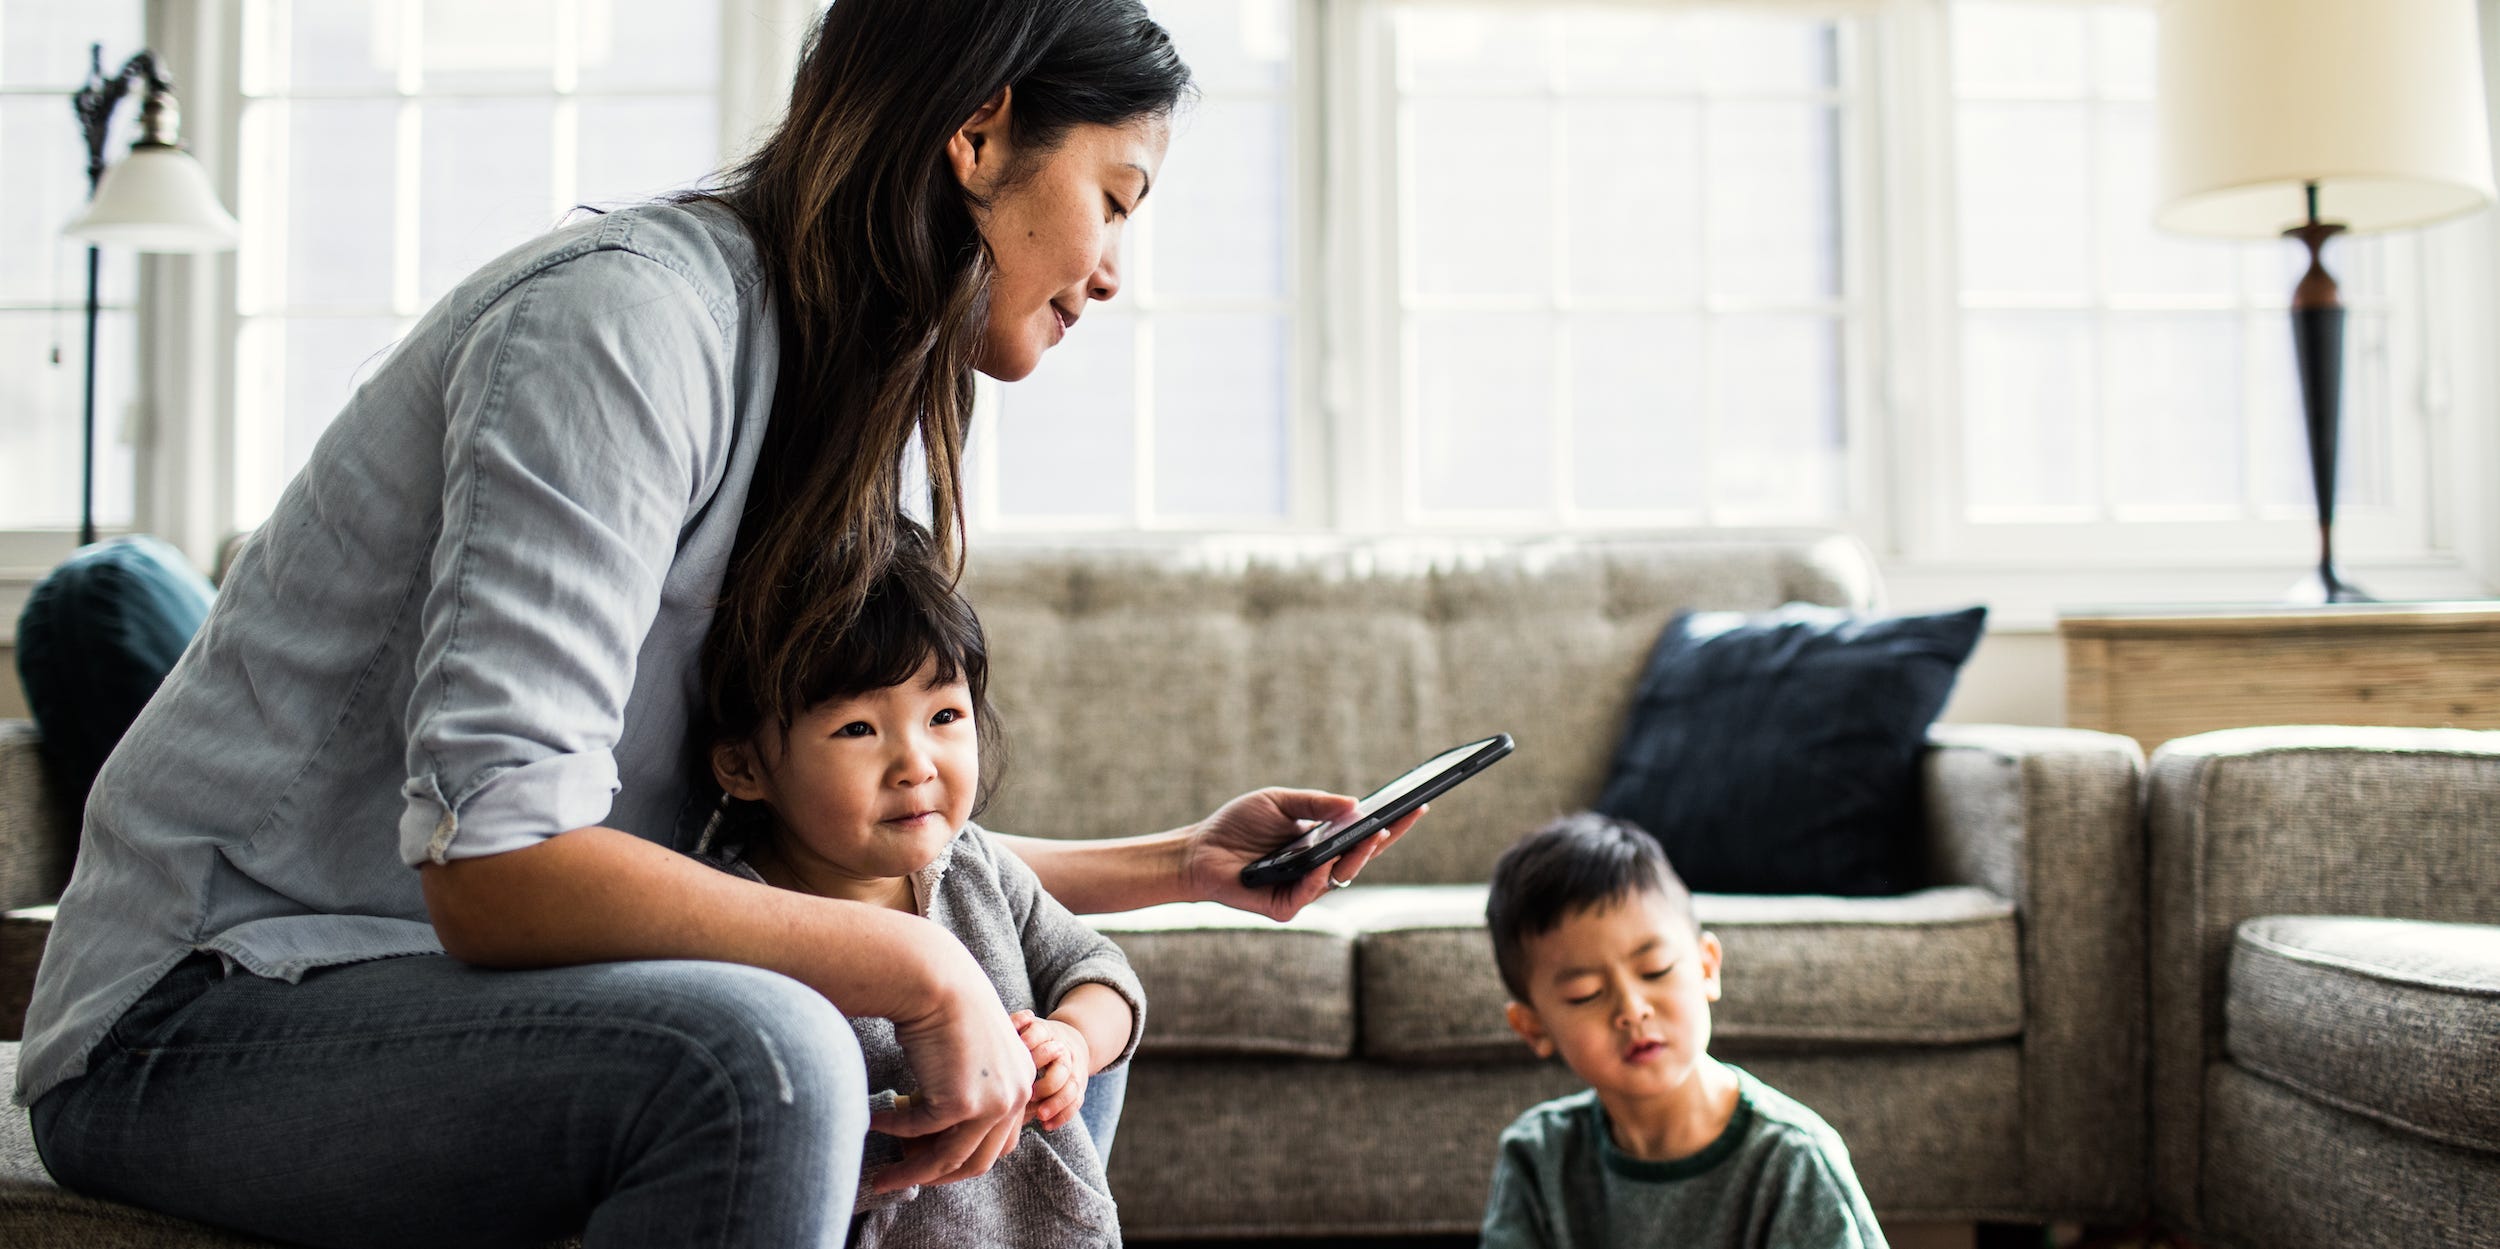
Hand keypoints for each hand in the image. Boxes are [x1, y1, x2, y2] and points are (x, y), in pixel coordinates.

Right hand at [868, 940, 1035, 1190]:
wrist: (937, 978)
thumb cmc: (947, 1002)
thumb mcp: (971, 1047)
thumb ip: (967, 1082)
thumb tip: (934, 1119)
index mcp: (1022, 1080)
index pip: (999, 1141)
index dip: (964, 1156)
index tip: (932, 1161)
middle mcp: (1016, 1095)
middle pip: (978, 1160)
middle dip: (940, 1176)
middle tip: (907, 1179)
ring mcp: (992, 1103)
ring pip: (948, 1159)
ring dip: (912, 1172)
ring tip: (881, 1178)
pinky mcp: (961, 1104)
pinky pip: (918, 1130)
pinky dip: (892, 1130)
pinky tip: (871, 1122)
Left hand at [1012, 1009, 1091, 1132]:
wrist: (1067, 1042)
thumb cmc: (1033, 1040)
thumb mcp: (1023, 1030)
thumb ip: (1011, 1031)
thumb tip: (993, 1043)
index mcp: (1046, 1033)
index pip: (1041, 1033)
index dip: (1031, 1041)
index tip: (1019, 1052)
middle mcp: (1063, 1051)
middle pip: (1062, 1065)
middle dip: (1048, 1082)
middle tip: (1030, 1094)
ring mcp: (1073, 1070)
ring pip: (1071, 1087)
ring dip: (1056, 1102)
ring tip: (1040, 1115)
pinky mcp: (1078, 1087)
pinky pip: (1076, 1102)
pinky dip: (1062, 1115)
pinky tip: (1046, 1125)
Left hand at [1179, 788, 1427, 921]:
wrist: (1200, 849)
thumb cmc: (1239, 824)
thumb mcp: (1280, 801)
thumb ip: (1315, 804)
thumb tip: (1355, 803)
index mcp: (1323, 843)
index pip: (1365, 836)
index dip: (1392, 824)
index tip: (1418, 805)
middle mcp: (1319, 869)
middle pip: (1361, 859)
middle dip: (1382, 840)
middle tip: (1397, 821)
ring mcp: (1303, 890)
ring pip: (1339, 878)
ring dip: (1355, 857)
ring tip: (1370, 835)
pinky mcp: (1283, 907)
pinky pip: (1307, 895)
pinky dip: (1315, 879)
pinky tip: (1320, 864)